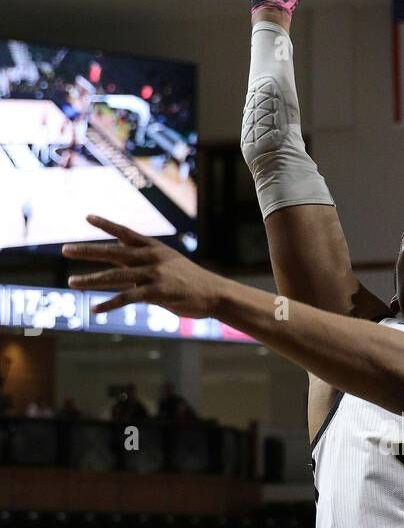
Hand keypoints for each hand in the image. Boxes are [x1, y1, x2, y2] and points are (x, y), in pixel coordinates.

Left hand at [63, 215, 223, 316]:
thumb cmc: (191, 280)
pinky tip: (95, 310)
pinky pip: (127, 298)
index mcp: (154, 248)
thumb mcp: (169, 261)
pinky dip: (109, 304)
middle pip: (113, 252)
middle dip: (87, 251)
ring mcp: (153, 274)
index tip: (87, 217)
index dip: (106, 225)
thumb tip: (123, 252)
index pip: (125, 233)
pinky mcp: (157, 293)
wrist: (214, 293)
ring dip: (91, 280)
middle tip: (65, 249)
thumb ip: (145, 258)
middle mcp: (151, 257)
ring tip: (72, 282)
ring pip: (115, 276)